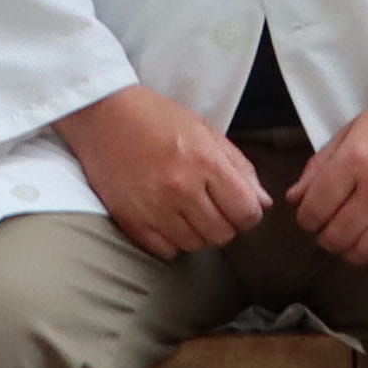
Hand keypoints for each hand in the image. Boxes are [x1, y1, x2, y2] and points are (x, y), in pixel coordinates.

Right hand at [60, 84, 271, 258]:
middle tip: (210, 205)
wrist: (104, 116)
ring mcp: (154, 208)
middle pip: (223, 234)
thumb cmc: (157, 119)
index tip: (238, 205)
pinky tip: (167, 219)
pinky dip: (172, 241)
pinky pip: (167, 251)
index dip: (248, 213)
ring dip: (198, 233)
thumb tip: (263, 203)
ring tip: (186, 210)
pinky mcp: (131, 221)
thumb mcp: (206, 132)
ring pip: (196, 245)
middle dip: (224, 223)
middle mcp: (181, 189)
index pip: (247, 213)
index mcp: (205, 163)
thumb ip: (239, 168)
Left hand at [287, 79, 367, 272]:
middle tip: (327, 229)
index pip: (315, 208)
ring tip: (349, 239)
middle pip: (336, 235)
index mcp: (355, 159)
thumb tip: (294, 199)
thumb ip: (320, 165)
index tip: (310, 216)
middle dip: (324, 236)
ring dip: (349, 251)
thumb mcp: (352, 129)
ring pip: (364, 251)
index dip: (305, 218)